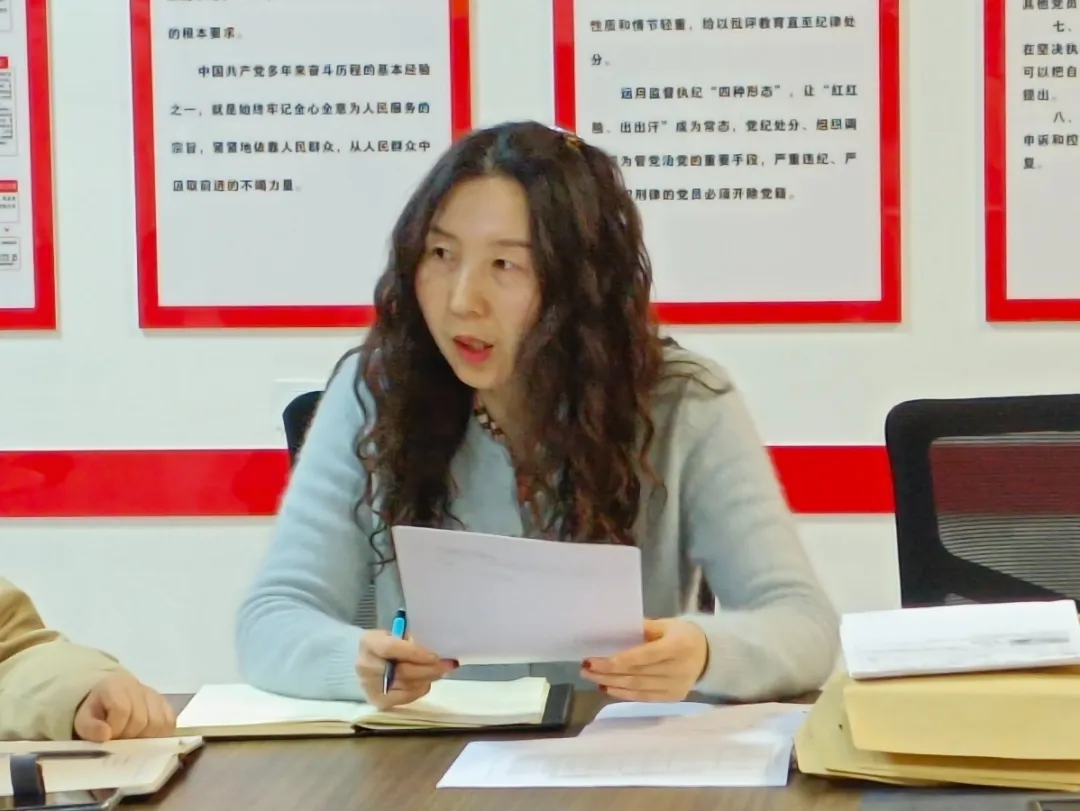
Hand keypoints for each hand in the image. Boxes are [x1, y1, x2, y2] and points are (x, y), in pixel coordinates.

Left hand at [74, 672, 175, 741]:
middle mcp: (138, 687)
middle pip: (142, 719)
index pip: (123, 710)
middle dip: (129, 735)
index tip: (107, 736)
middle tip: (119, 740)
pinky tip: (147, 737)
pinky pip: (170, 722)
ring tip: (133, 739)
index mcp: (115, 687)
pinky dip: (160, 734)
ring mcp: (154, 695)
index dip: (116, 728)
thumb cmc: (95, 712)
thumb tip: (105, 734)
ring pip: (159, 723)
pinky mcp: (165, 704)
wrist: (108, 697)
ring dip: (145, 737)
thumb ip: (89, 727)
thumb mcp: (82, 720)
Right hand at [356, 630, 456, 709]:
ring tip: (442, 671)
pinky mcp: (379, 701)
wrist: (366, 662)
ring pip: (407, 686)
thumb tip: (434, 647)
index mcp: (368, 643)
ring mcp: (370, 687)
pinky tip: (428, 681)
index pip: (391, 648)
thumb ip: (408, 639)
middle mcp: (366, 666)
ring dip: (428, 678)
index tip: (435, 656)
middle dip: (429, 668)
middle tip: (449, 665)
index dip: (414, 653)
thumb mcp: (393, 634)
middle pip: (402, 671)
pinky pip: (406, 697)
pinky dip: (420, 689)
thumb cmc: (385, 643)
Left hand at [581, 618, 707, 701]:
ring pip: (638, 688)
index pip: (646, 655)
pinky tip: (607, 688)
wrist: (709, 655)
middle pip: (638, 673)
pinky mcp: (672, 698)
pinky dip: (623, 693)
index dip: (621, 659)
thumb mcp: (667, 624)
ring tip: (591, 677)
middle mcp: (679, 669)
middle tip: (586, 667)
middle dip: (608, 672)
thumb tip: (612, 631)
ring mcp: (676, 687)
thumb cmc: (682, 634)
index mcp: (679, 646)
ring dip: (611, 684)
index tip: (597, 659)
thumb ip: (643, 628)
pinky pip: (644, 697)